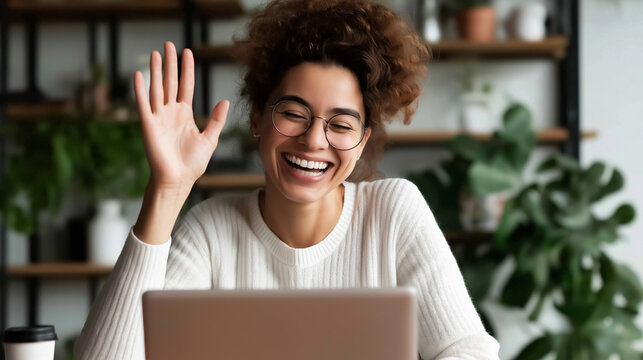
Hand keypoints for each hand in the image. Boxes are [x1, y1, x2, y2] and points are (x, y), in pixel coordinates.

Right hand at [133, 41, 228, 193]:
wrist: (178, 180)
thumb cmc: (192, 163)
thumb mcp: (209, 139)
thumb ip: (216, 120)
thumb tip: (224, 101)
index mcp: (185, 114)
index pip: (186, 86)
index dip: (187, 69)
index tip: (187, 52)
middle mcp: (171, 113)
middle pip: (171, 82)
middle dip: (170, 64)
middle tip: (169, 44)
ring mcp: (159, 118)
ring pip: (157, 89)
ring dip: (155, 71)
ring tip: (155, 53)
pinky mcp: (148, 126)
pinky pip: (143, 105)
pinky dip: (140, 90)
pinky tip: (138, 75)